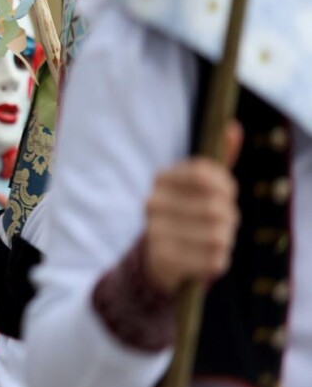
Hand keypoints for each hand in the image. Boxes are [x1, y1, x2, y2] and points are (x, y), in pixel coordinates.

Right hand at [143, 122, 242, 295]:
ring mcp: (155, 232)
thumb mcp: (199, 185)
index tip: (228, 193)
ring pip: (218, 235)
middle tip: (224, 222)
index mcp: (161, 179)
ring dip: (226, 239)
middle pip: (216, 207)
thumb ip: (218, 159)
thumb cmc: (188, 213)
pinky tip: (208, 256)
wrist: (158, 256)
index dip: (226, 184)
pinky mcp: (164, 259)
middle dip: (230, 217)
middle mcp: (152, 203)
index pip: (203, 173)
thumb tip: (233, 127)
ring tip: (216, 239)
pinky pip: (213, 259)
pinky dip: (219, 259)